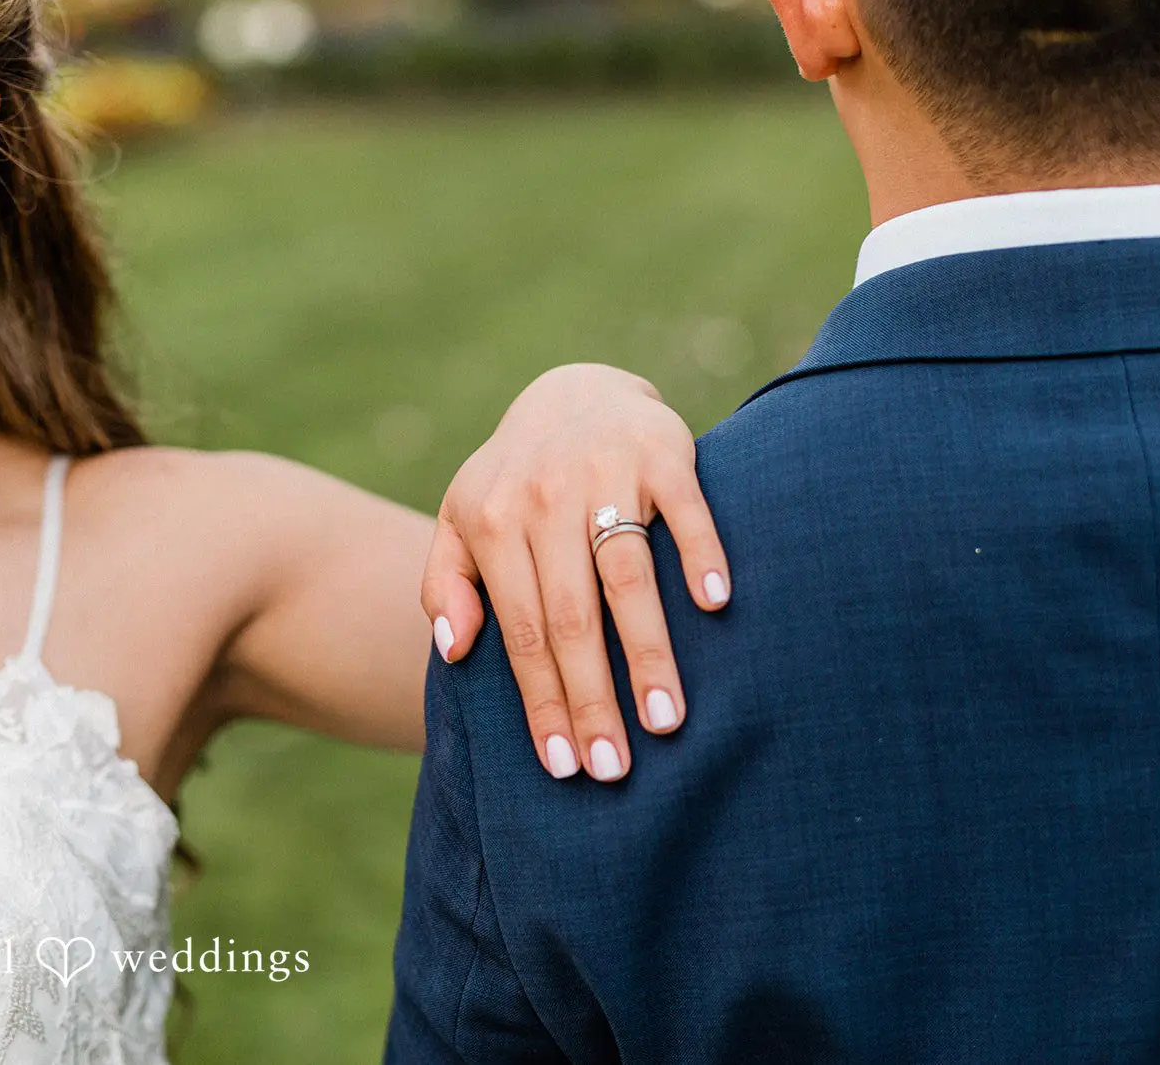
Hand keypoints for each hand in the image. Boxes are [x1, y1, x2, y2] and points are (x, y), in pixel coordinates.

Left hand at [421, 364, 731, 781]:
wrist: (575, 391)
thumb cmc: (515, 481)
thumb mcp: (461, 522)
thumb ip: (445, 583)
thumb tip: (451, 649)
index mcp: (493, 523)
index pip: (522, 632)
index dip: (542, 701)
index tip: (563, 766)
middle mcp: (545, 498)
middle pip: (572, 617)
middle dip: (593, 698)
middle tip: (614, 767)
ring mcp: (605, 472)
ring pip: (627, 575)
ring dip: (649, 651)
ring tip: (667, 719)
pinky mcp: (662, 453)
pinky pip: (685, 510)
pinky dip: (701, 554)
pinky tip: (713, 606)